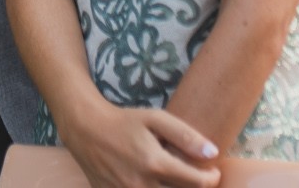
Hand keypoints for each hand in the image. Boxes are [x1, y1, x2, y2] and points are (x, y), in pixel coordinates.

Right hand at [56, 101, 218, 187]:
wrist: (86, 130)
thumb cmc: (124, 122)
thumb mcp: (155, 119)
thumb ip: (185, 135)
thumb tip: (212, 152)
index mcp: (155, 164)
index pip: (197, 183)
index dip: (211, 179)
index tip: (213, 172)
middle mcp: (142, 185)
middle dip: (193, 187)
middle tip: (193, 177)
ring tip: (175, 179)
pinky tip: (154, 182)